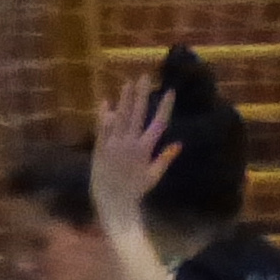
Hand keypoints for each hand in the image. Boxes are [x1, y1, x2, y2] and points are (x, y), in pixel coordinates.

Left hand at [88, 74, 177, 232]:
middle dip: (141, 94)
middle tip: (144, 77)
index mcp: (145, 150)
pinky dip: (104, 115)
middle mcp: (130, 144)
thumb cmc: (135, 191)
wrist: (112, 202)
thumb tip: (178, 143)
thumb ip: (165, 158)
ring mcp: (114, 145)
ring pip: (120, 117)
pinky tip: (106, 102)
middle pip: (138, 114)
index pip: (158, 123)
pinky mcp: (100, 149)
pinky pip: (102, 129)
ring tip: (127, 83)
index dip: (164, 107)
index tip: (170, 92)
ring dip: (124, 99)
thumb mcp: (153, 176)